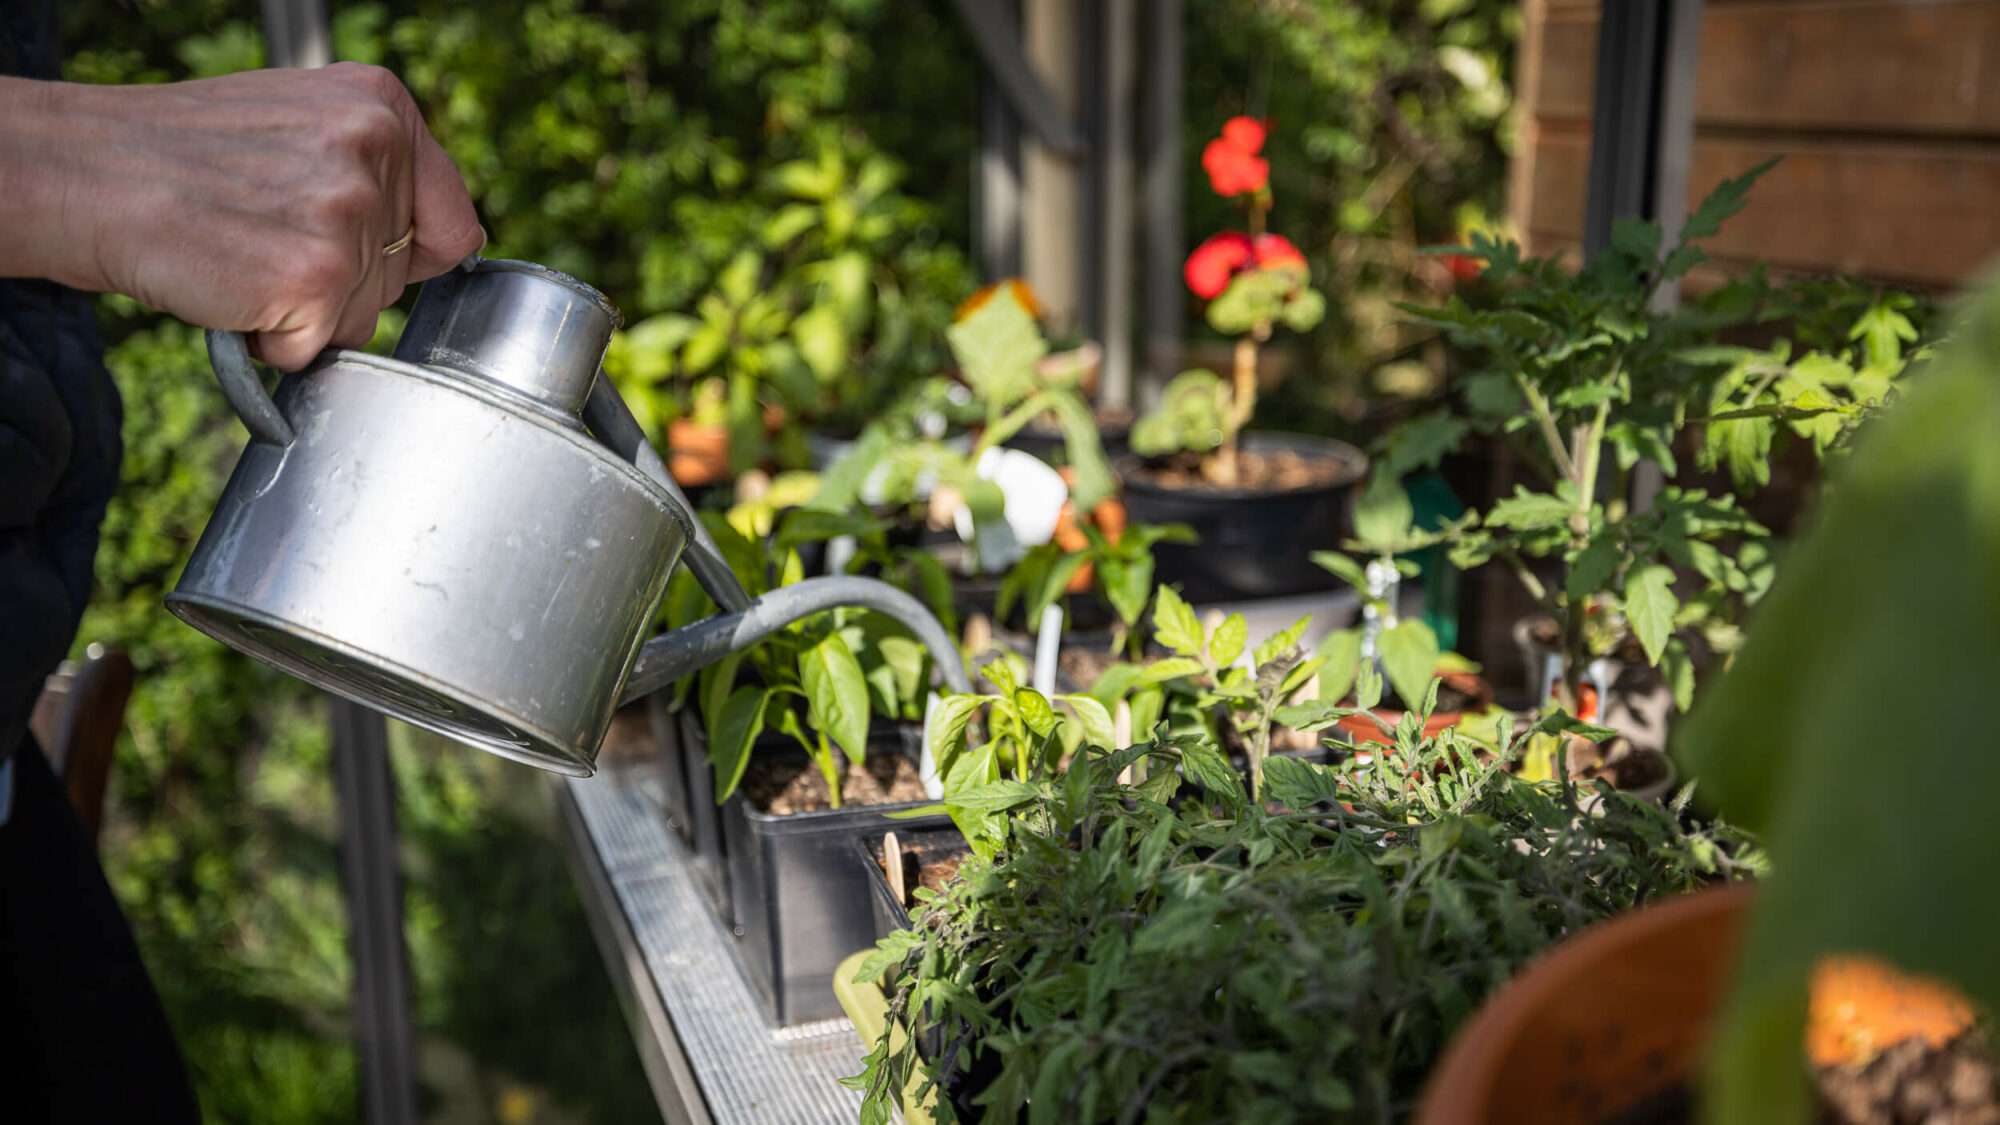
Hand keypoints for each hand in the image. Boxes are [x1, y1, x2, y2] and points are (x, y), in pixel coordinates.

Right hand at [0, 63, 483, 369]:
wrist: (86, 174)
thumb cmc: (182, 159)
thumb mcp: (301, 126)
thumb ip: (373, 170)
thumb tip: (439, 242)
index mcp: (383, 106)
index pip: (454, 225)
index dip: (406, 257)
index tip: (361, 255)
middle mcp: (376, 149)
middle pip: (402, 278)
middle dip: (343, 283)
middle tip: (264, 240)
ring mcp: (349, 213)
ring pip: (363, 317)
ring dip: (304, 311)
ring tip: (243, 256)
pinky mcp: (317, 277)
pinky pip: (316, 346)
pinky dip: (271, 340)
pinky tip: (230, 287)